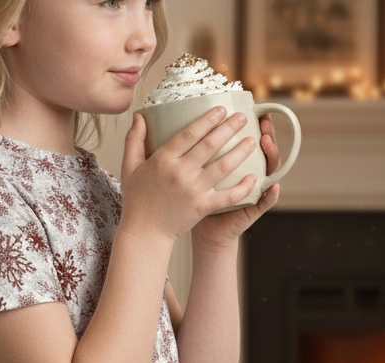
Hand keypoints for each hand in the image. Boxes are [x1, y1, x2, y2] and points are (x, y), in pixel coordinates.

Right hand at [118, 109, 259, 243]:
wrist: (144, 231)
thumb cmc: (137, 199)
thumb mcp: (130, 167)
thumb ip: (134, 140)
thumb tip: (139, 116)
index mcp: (163, 159)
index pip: (189, 133)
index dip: (207, 119)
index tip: (221, 109)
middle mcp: (180, 172)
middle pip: (210, 145)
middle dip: (229, 128)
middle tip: (242, 118)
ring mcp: (193, 190)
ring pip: (223, 166)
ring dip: (240, 151)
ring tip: (252, 140)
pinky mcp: (202, 207)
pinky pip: (228, 195)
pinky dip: (242, 187)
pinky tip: (253, 177)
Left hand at [192, 113, 281, 250]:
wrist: (199, 228)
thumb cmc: (190, 197)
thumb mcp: (188, 170)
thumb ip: (183, 148)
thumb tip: (150, 117)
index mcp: (233, 160)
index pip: (246, 136)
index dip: (252, 122)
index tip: (251, 106)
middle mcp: (247, 172)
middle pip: (262, 148)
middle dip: (266, 132)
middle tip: (263, 119)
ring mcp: (252, 190)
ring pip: (268, 170)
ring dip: (270, 155)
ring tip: (266, 142)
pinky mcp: (250, 209)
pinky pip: (264, 202)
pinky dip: (270, 195)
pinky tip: (273, 187)